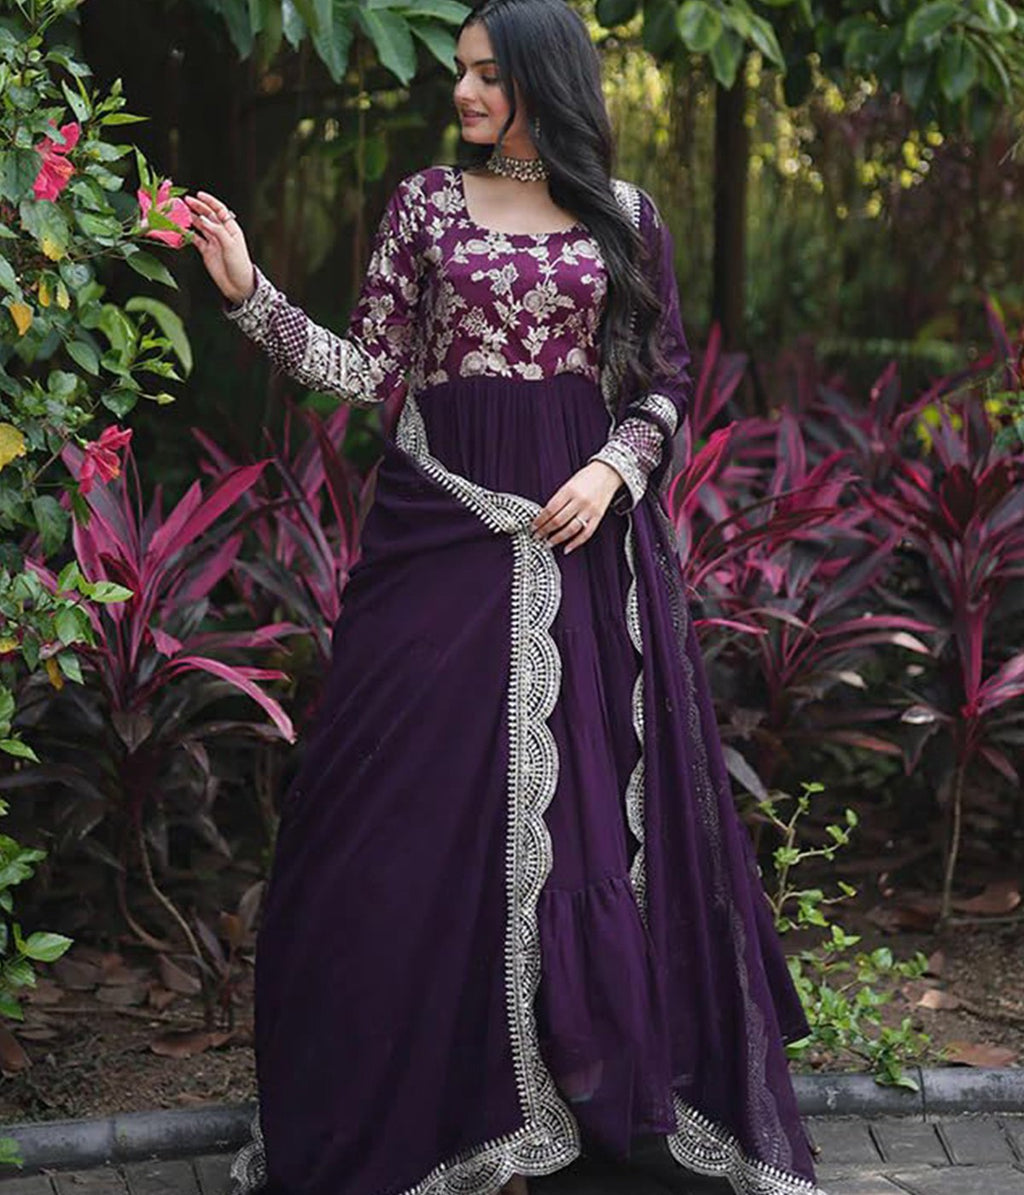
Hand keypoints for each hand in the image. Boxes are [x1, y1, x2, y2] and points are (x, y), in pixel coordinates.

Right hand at [184, 191, 254, 305]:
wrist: (238, 285)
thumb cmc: (240, 265)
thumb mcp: (230, 245)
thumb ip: (217, 231)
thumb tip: (204, 219)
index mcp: (231, 229)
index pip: (220, 210)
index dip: (210, 202)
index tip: (199, 195)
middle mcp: (222, 234)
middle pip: (208, 216)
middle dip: (198, 207)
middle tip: (186, 201)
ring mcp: (213, 242)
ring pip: (201, 226)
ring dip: (191, 218)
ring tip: (181, 212)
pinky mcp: (207, 251)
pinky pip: (196, 239)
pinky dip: (188, 233)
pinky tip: (181, 228)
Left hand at [531, 460, 623, 554]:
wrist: (608, 472)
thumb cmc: (587, 476)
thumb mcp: (569, 483)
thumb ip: (559, 498)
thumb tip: (545, 515)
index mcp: (569, 490)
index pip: (550, 509)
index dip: (540, 520)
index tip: (533, 526)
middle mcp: (579, 500)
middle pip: (558, 521)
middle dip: (545, 531)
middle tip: (537, 536)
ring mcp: (590, 510)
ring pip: (570, 529)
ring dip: (557, 539)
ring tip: (548, 543)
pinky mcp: (598, 516)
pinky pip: (586, 533)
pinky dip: (576, 543)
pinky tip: (567, 548)